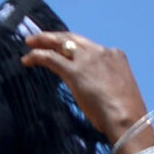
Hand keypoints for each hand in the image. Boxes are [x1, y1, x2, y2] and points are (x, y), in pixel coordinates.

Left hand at [21, 31, 149, 142]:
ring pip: (61, 43)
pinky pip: (51, 58)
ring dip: (43, 41)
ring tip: (29, 43)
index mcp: (115, 55)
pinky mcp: (75, 71)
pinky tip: (27, 59)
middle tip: (38, 38)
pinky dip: (37, 56)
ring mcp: (88, 59)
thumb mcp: (115, 90)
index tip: (60, 48)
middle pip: (73, 39)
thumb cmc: (123, 111)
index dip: (71, 46)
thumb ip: (103, 83)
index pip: (87, 46)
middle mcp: (101, 52)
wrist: (126, 116)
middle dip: (54, 37)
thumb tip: (93, 90)